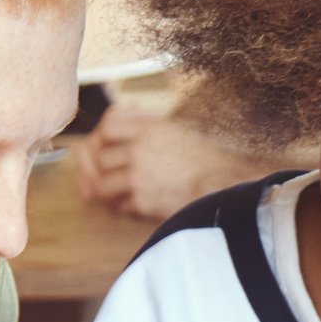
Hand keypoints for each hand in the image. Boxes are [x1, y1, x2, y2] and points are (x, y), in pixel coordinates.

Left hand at [74, 106, 262, 221]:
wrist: (222, 186)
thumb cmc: (204, 159)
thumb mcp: (175, 129)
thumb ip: (146, 121)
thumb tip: (121, 115)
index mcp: (149, 129)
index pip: (108, 125)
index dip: (100, 136)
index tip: (102, 146)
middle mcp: (140, 150)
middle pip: (99, 156)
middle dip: (98, 167)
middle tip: (100, 174)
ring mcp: (139, 177)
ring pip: (103, 184)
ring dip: (106, 189)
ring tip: (116, 191)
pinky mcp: (143, 202)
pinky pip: (119, 205)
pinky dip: (122, 206)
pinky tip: (133, 203)